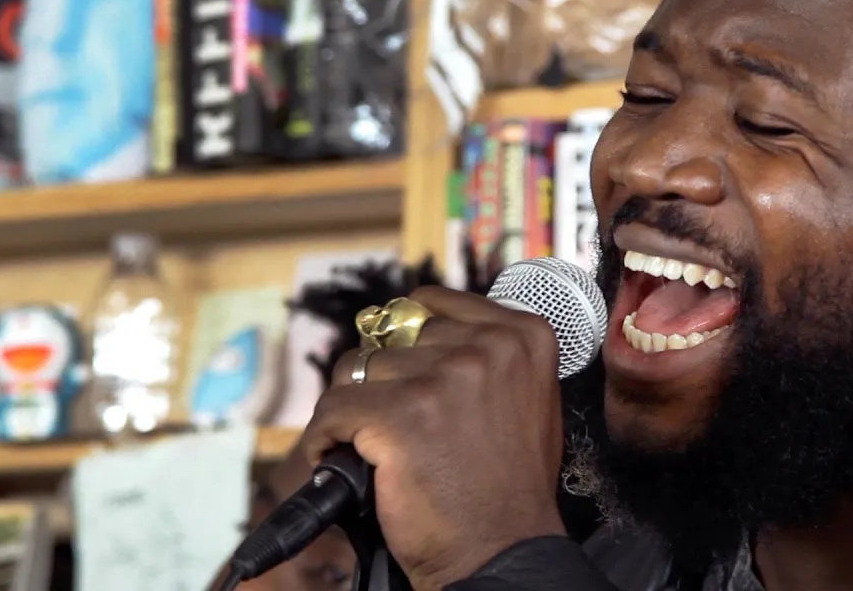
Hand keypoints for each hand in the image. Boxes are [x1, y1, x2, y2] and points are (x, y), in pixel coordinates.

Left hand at [298, 285, 567, 589]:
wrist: (502, 550)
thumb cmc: (511, 485)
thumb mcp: (525, 397)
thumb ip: (486, 354)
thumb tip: (423, 322)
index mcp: (523, 335)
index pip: (432, 302)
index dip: (406, 338)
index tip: (400, 367)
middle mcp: (488, 347)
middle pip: (394, 337)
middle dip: (383, 379)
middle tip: (394, 423)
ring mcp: (443, 378)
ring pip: (359, 370)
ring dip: (356, 409)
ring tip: (374, 444)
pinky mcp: (400, 414)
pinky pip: (334, 407)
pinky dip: (326, 435)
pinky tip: (339, 454)